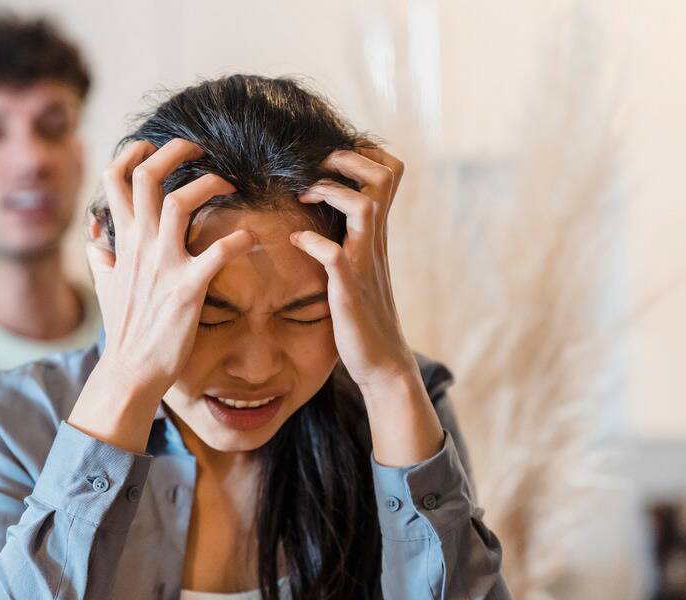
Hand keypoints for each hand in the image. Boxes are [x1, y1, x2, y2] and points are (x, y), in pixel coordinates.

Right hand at [87, 138, 256, 397]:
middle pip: (147, 177)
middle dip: (173, 152)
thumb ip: (101, 254)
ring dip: (208, 184)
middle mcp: (140, 246)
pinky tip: (252, 238)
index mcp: (122, 241)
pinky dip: (240, 239)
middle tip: (198, 149)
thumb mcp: (104, 285)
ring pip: (179, 202)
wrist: (130, 370)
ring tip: (228, 185)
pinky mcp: (189, 288)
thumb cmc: (123, 329)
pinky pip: (218, 252)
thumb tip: (95, 233)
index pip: (115, 180)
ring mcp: (163, 265)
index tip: (151, 146)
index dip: (132, 153)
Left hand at [293, 147, 443, 464]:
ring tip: (304, 195)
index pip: (389, 173)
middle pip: (384, 177)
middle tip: (316, 167)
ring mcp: (365, 262)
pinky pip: (334, 256)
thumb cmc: (362, 313)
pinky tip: (295, 240)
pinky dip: (312, 242)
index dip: (363, 153)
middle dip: (348, 159)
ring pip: (365, 207)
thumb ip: (346, 236)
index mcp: (375, 232)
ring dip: (332, 192)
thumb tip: (316, 212)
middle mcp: (375, 241)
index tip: (328, 159)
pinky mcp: (350, 289)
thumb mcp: (356, 264)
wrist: (381, 361)